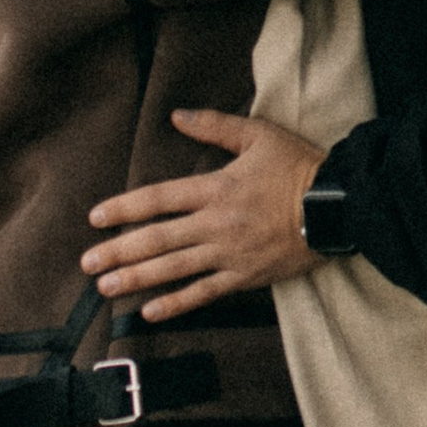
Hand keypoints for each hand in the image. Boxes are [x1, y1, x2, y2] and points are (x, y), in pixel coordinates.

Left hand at [84, 111, 324, 318]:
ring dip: (136, 279)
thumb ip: (214, 125)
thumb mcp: (259, 134)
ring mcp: (229, 254)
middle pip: (157, 239)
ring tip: (106, 288)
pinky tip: (149, 311)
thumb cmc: (301, 167)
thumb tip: (176, 115)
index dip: (124, 208)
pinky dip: (176, 304)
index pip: (158, 198)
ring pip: (174, 269)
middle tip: (87, 263)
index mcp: (216, 187)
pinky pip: (205, 293)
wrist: (340, 206)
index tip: (95, 218)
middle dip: (118, 251)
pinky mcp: (246, 277)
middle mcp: (216, 223)